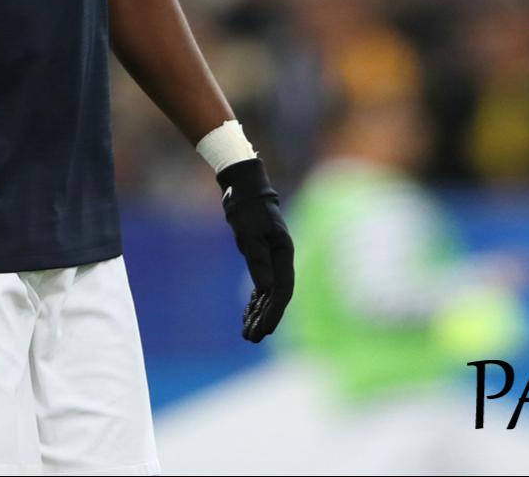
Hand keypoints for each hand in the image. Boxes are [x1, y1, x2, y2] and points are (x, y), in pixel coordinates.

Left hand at [217, 159, 293, 341]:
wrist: (244, 189)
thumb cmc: (248, 209)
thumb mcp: (250, 235)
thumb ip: (258, 262)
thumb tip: (266, 290)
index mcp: (284, 254)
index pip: (282, 290)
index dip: (274, 312)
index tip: (264, 330)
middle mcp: (282, 260)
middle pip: (277, 296)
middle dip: (265, 318)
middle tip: (251, 338)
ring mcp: (273, 260)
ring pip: (268, 294)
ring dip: (258, 314)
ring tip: (247, 334)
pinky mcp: (262, 259)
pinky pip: (261, 286)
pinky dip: (254, 302)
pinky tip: (247, 315)